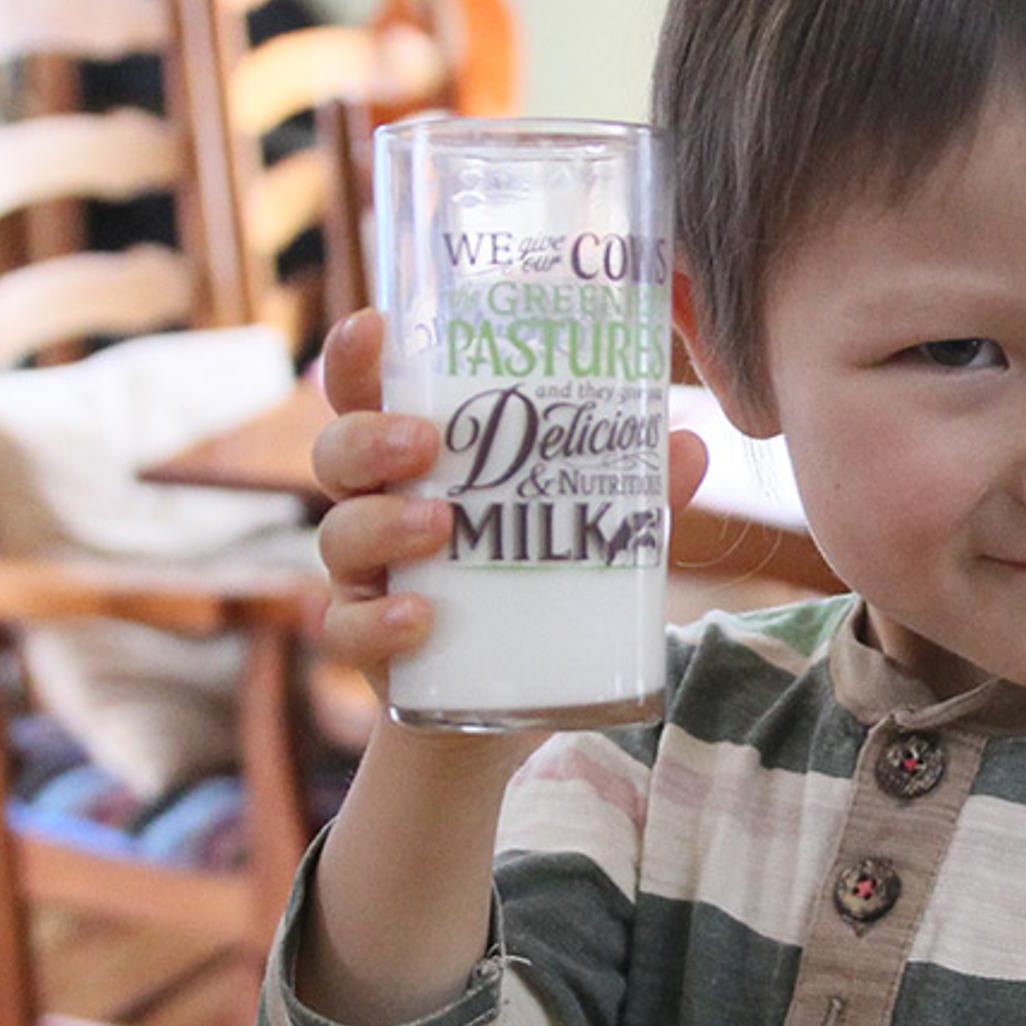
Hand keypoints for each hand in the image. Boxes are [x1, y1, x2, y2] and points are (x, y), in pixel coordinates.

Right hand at [307, 310, 709, 694]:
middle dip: (370, 438)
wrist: (504, 702)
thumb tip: (688, 445)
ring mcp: (364, 576)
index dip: (355, 356)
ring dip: (383, 523)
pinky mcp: (368, 644)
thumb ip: (626, 487)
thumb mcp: (579, 527)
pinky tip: (420, 618)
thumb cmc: (530, 579)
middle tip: (425, 443)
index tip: (373, 323)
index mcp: (413, 457)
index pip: (366, 392)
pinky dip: (379, 622)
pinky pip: (347, 628)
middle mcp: (374, 505)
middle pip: (337, 453)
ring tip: (440, 525)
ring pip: (338, 535)